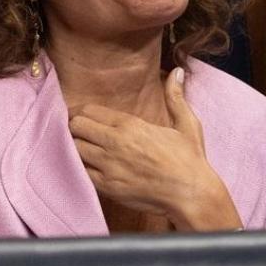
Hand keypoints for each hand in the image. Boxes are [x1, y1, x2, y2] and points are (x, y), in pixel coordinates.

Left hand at [69, 67, 240, 230]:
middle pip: (75, 127)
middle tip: (83, 133)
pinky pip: (79, 172)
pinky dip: (80, 168)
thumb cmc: (190, 159)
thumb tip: (177, 71)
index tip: (86, 117)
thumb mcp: (187, 124)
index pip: (89, 111)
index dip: (83, 112)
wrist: (191, 194)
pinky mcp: (106, 186)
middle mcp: (115, 143)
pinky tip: (90, 167)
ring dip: (77, 147)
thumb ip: (175, 96)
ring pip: (73, 148)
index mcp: (131, 125)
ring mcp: (108, 166)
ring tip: (85, 149)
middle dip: (76, 127)